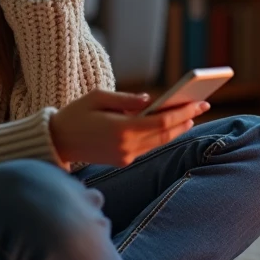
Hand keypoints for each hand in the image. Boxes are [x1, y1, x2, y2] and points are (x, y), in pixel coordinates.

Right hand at [49, 89, 209, 167]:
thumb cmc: (75, 114)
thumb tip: (150, 100)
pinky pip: (148, 147)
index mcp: (121, 129)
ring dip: (177, 130)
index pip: (161, 121)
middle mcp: (126, 147)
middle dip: (186, 119)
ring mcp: (125, 157)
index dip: (183, 112)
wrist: (56, 142)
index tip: (198, 102)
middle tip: (203, 105)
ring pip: (159, 142)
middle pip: (165, 134)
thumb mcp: (98, 98)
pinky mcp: (122, 161)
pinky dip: (161, 136)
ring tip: (192, 115)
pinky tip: (171, 127)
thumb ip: (126, 100)